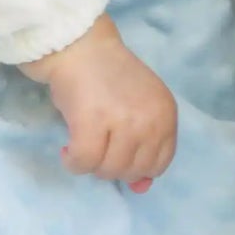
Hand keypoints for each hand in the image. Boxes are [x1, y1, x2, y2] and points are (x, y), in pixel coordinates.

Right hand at [25, 16, 177, 189]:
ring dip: (91, 165)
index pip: (159, 163)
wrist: (78, 45)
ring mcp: (122, 121)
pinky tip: (67, 150)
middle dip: (111, 166)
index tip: (117, 153)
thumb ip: (144, 146)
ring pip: (108, 170)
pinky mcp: (92, 123)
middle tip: (97, 147)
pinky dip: (73, 162)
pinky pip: (84, 162)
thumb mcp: (137, 107)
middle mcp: (150, 119)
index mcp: (166, 114)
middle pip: (133, 170)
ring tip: (82, 145)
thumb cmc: (107, 75)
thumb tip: (140, 188)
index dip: (136, 166)